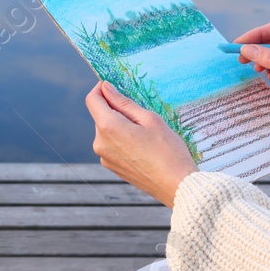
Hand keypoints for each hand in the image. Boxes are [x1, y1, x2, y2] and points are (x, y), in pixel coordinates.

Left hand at [85, 81, 198, 207]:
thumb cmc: (168, 150)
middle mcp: (99, 142)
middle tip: (143, 115)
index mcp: (108, 127)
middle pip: (101, 115)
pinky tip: (143, 147)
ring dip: (120, 125)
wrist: (177, 186)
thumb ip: (123, 102)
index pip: (92, 99)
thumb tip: (105, 88)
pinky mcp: (110, 166)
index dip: (101, 89)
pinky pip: (111, 145)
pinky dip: (122, 140)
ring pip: (107, 131)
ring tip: (146, 134)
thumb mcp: (150, 119)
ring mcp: (103, 157)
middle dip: (116, 110)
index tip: (114, 85)